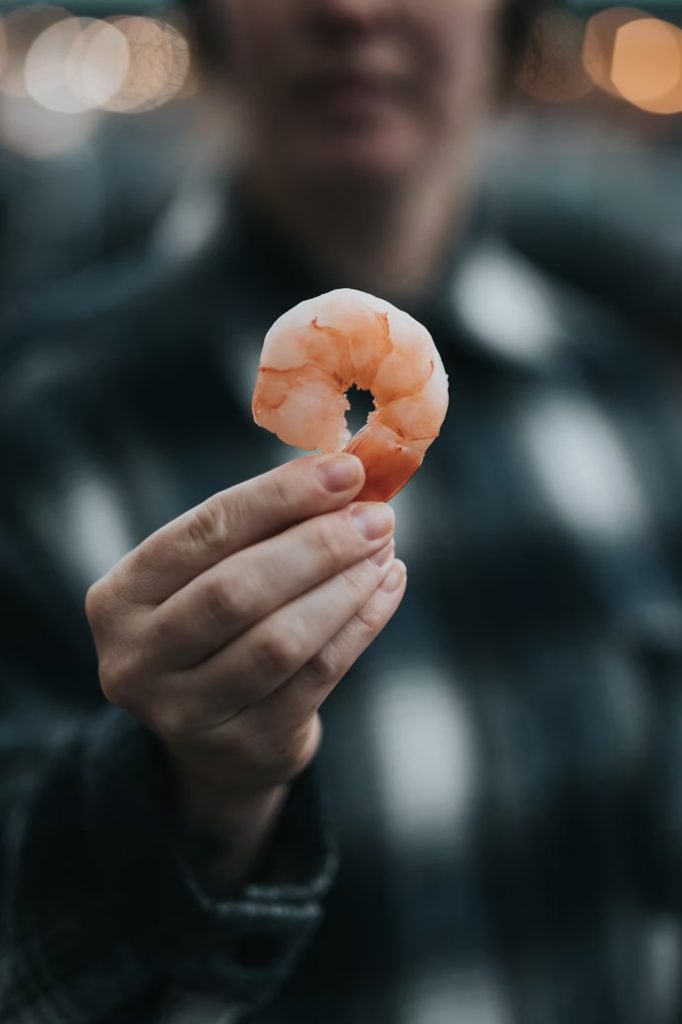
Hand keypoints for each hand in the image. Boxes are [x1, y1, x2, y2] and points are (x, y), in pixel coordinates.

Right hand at [85, 454, 405, 889]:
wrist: (219, 740)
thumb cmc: (220, 628)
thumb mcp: (215, 575)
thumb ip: (264, 528)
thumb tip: (343, 472)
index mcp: (118, 598)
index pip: (203, 533)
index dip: (277, 497)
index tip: (344, 470)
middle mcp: (137, 660)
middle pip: (237, 590)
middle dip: (318, 545)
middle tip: (377, 516)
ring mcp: (186, 714)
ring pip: (281, 639)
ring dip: (345, 586)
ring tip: (384, 548)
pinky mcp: (246, 747)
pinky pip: (317, 675)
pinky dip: (361, 624)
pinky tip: (387, 586)